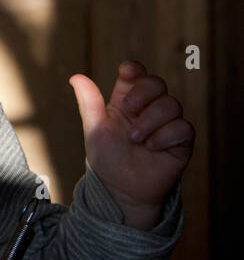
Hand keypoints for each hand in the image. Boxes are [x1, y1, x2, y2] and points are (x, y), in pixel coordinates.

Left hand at [69, 61, 193, 226]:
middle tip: (129, 109)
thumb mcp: (95, 129)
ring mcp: (166, 124)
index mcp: (127, 102)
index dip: (135, 70)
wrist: (120, 189)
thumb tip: (76, 77)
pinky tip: (151, 147)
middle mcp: (148, 109)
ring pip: (171, 104)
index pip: (136, 75)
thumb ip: (89, 102)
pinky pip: (184, 127)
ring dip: (150, 120)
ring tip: (135, 138)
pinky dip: (166, 135)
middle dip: (144, 92)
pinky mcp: (180, 141)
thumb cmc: (107, 159)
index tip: (126, 72)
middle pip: (157, 84)